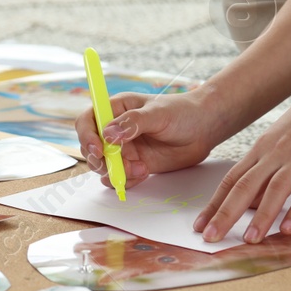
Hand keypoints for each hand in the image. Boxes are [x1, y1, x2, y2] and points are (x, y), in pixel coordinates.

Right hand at [74, 91, 219, 189]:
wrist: (204, 129)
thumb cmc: (182, 112)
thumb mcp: (158, 113)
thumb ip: (133, 122)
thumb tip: (108, 134)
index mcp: (116, 109)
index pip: (87, 121)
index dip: (86, 136)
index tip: (98, 150)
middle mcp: (116, 130)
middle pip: (91, 148)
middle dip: (101, 161)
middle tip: (121, 166)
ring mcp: (124, 149)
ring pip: (103, 166)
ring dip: (116, 173)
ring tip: (140, 168)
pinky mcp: (135, 164)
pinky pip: (119, 178)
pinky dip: (126, 181)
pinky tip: (144, 173)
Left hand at [193, 80, 290, 243]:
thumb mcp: (283, 138)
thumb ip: (267, 166)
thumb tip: (251, 198)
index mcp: (263, 148)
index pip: (232, 179)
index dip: (214, 204)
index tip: (199, 226)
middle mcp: (276, 152)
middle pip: (245, 186)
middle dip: (225, 214)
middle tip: (210, 238)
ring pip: (275, 188)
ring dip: (262, 216)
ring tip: (250, 240)